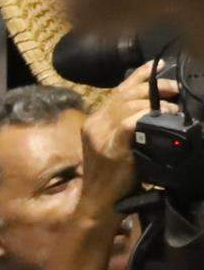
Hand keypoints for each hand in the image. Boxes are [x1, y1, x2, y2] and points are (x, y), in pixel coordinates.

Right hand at [80, 66, 163, 212]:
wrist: (99, 203)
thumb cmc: (113, 177)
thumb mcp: (116, 145)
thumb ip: (126, 125)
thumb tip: (155, 107)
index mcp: (94, 122)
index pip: (118, 90)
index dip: (139, 75)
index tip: (159, 66)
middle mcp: (94, 125)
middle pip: (125, 94)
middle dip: (154, 87)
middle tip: (175, 90)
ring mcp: (100, 136)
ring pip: (129, 105)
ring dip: (156, 103)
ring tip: (174, 109)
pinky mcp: (110, 147)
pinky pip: (130, 122)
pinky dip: (149, 117)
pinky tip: (165, 119)